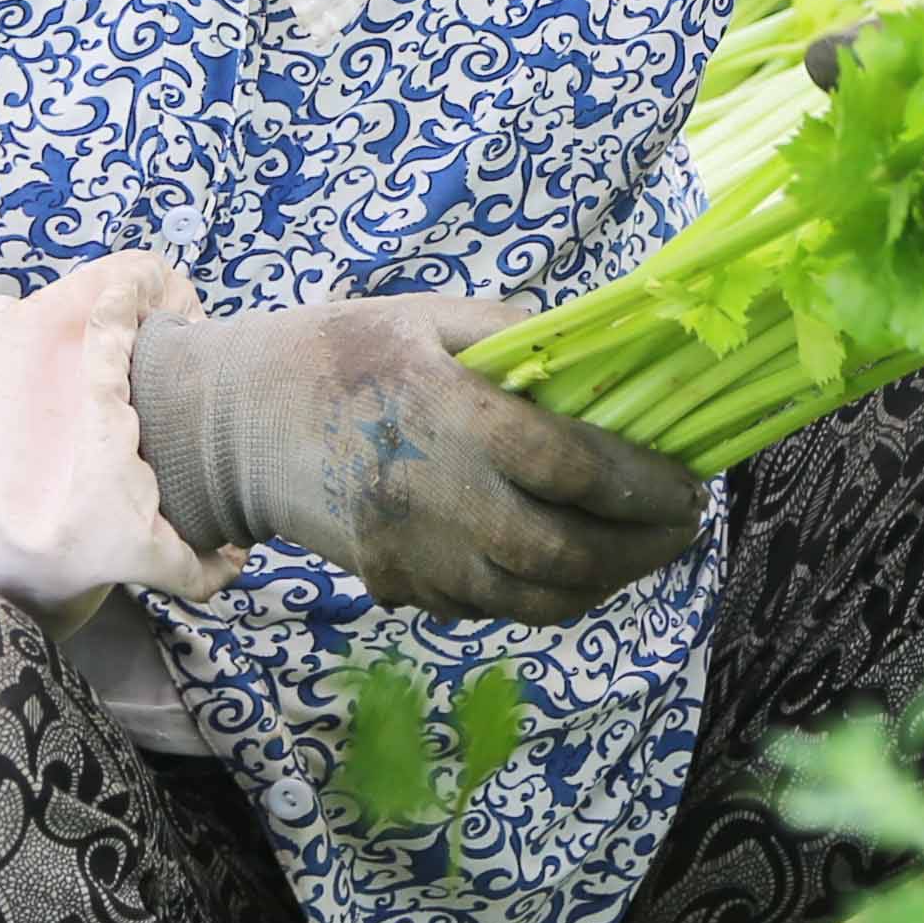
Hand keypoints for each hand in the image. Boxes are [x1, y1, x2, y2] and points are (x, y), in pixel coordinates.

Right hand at [130, 290, 705, 624]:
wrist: (234, 422)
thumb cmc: (341, 351)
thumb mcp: (430, 315)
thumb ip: (520, 337)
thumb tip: (606, 356)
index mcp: (451, 415)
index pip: (569, 466)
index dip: (641, 484)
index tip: (689, 483)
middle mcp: (438, 497)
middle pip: (563, 550)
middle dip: (640, 547)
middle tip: (686, 527)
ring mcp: (415, 554)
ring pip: (533, 597)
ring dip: (604, 583)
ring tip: (643, 553)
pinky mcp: (399, 587)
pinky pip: (490, 607)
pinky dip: (547, 596)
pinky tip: (577, 566)